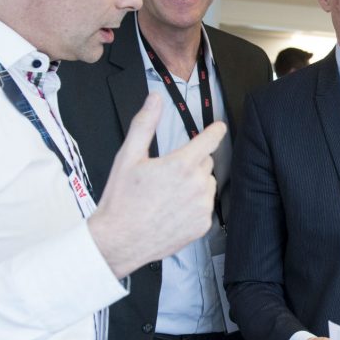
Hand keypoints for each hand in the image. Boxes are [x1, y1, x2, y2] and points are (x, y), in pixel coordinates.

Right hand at [88, 94, 226, 277]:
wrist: (119, 241)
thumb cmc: (121, 199)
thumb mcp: (128, 156)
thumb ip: (145, 124)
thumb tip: (154, 98)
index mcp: (182, 165)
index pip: (210, 140)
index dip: (215, 131)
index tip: (219, 127)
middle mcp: (198, 185)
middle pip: (206, 163)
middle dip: (191, 163)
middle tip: (166, 175)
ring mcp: (202, 207)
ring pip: (207, 184)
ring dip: (194, 184)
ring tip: (167, 195)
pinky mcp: (202, 225)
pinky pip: (205, 206)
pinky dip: (193, 206)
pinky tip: (172, 211)